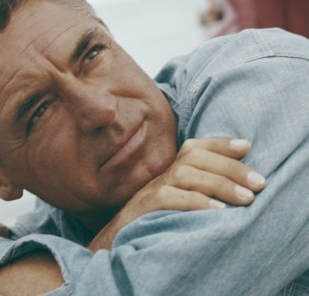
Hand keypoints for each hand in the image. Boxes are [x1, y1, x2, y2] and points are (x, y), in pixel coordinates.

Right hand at [88, 138, 265, 250]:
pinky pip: (169, 198)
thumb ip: (201, 188)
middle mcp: (162, 174)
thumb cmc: (157, 218)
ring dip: (219, 183)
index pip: (195, 147)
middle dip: (230, 167)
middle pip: (194, 157)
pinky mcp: (145, 206)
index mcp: (172, 170)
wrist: (120, 236)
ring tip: (246, 198)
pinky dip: (195, 201)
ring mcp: (152, 189)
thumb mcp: (180, 199)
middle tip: (259, 184)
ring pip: (184, 174)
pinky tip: (218, 210)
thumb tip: (239, 187)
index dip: (220, 143)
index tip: (247, 146)